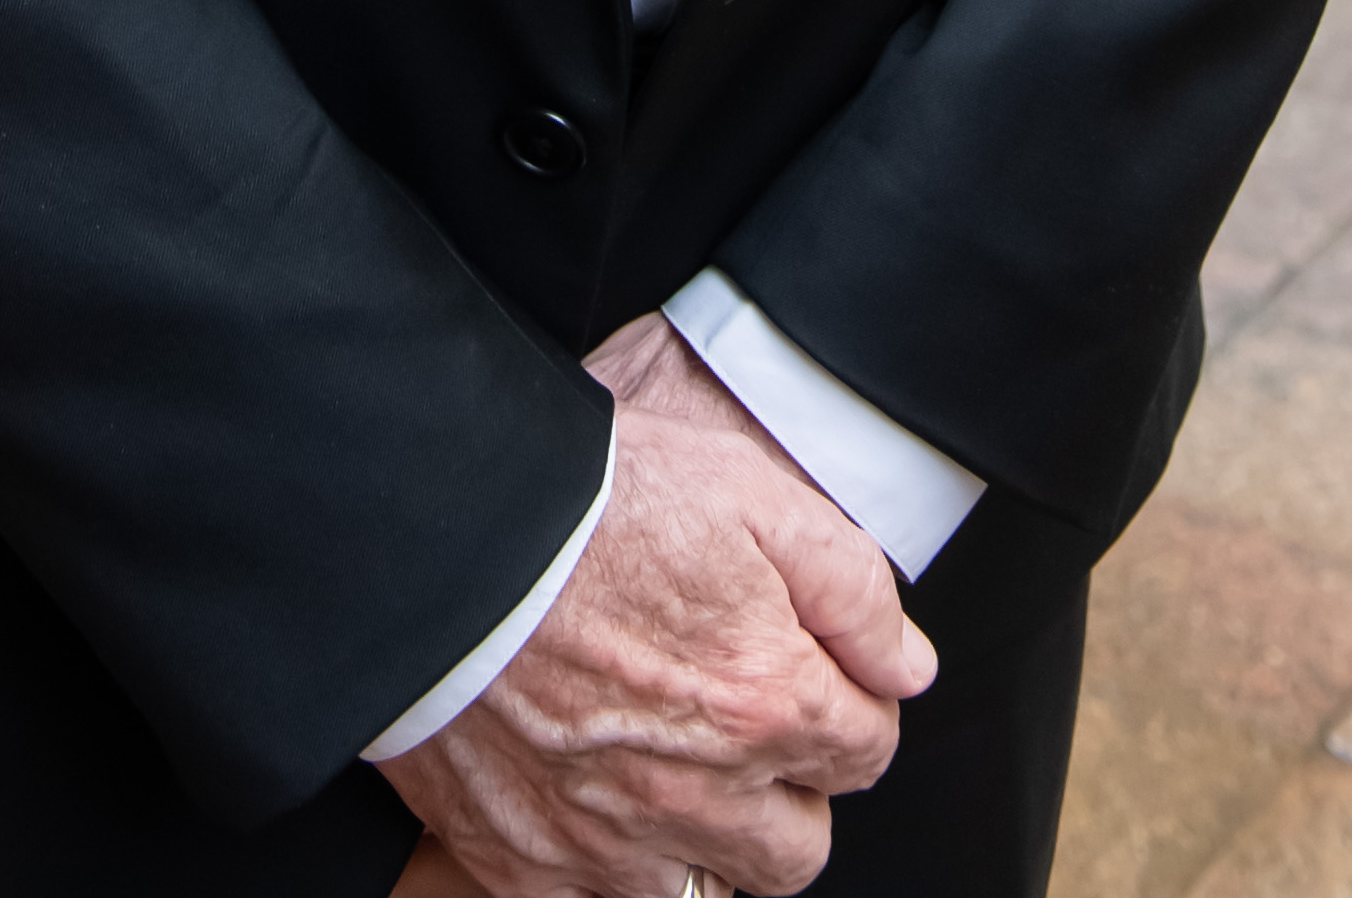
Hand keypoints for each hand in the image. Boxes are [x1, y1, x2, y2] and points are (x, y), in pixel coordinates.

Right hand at [377, 315, 932, 897]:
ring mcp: (611, 842)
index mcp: (767, 705)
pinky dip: (617, 867)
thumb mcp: (750, 493)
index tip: (816, 670)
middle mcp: (700, 795)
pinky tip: (602, 801)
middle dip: (795, 792)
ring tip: (678, 765)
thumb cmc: (594, 498)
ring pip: (710, 888)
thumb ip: (852, 587)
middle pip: (800, 847)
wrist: (444, 534)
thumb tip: (908, 668)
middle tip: (751, 726)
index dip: (851, 703)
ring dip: (712, 839)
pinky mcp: (529, 862)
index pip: (866, 750)